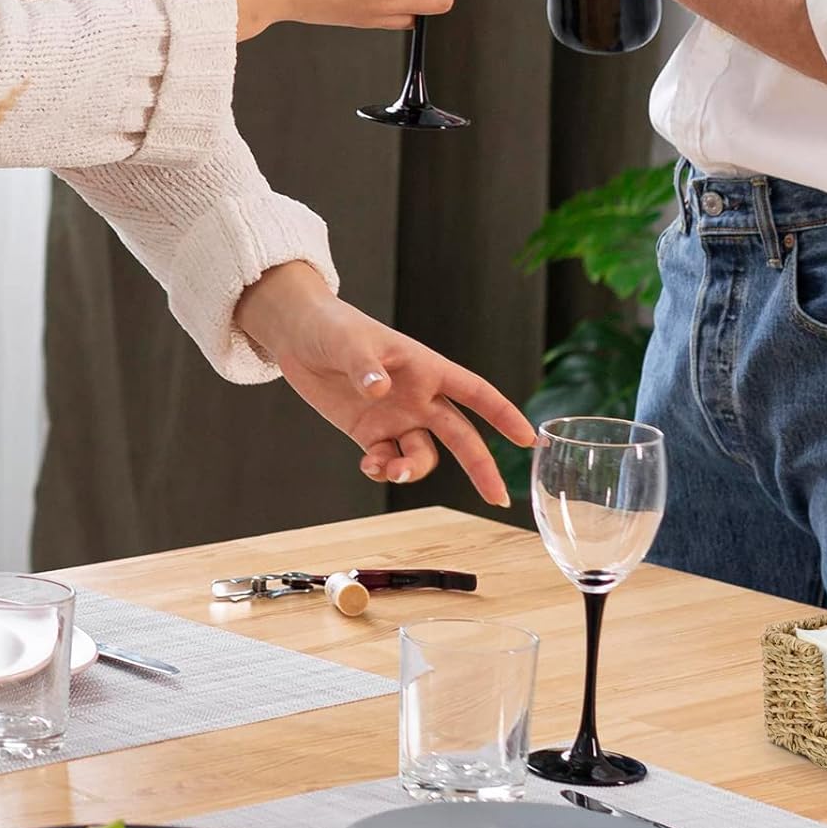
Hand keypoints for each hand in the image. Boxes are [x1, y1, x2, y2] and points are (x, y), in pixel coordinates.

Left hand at [236, 264, 534, 506]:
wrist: (298, 337)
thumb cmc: (333, 328)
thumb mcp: (350, 342)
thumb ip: (366, 366)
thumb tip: (380, 389)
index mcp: (428, 369)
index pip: (476, 393)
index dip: (504, 415)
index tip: (529, 439)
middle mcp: (420, 398)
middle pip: (461, 437)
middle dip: (481, 467)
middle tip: (497, 500)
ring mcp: (396, 418)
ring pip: (423, 455)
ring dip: (413, 470)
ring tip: (390, 470)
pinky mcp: (370, 433)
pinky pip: (389, 461)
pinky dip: (383, 471)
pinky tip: (369, 465)